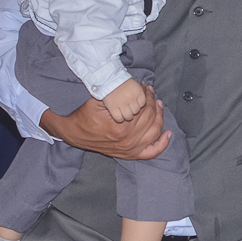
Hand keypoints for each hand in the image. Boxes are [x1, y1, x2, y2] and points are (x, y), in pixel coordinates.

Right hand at [40, 84, 169, 159]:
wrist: (74, 133)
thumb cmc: (84, 115)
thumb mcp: (98, 101)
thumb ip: (115, 93)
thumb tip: (135, 85)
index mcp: (121, 127)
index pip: (144, 107)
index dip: (147, 94)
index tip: (145, 86)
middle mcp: (128, 140)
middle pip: (150, 117)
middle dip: (152, 101)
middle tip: (150, 92)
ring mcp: (130, 149)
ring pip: (154, 131)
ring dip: (160, 116)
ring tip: (158, 104)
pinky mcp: (130, 155)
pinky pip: (152, 152)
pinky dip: (162, 144)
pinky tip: (168, 133)